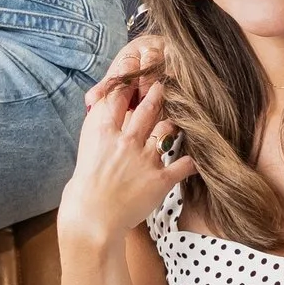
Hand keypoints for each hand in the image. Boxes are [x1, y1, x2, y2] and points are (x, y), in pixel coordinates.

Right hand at [60, 44, 192, 246]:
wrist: (90, 218)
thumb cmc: (84, 185)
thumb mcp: (87, 149)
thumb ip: (100, 128)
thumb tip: (106, 109)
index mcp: (103, 132)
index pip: (118, 96)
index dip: (128, 78)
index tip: (136, 65)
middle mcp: (125, 140)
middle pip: (147, 107)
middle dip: (158, 91)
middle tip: (165, 82)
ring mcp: (143, 159)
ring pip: (167, 129)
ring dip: (174, 123)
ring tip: (180, 117)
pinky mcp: (159, 180)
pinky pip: (183, 165)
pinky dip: (192, 161)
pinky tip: (198, 157)